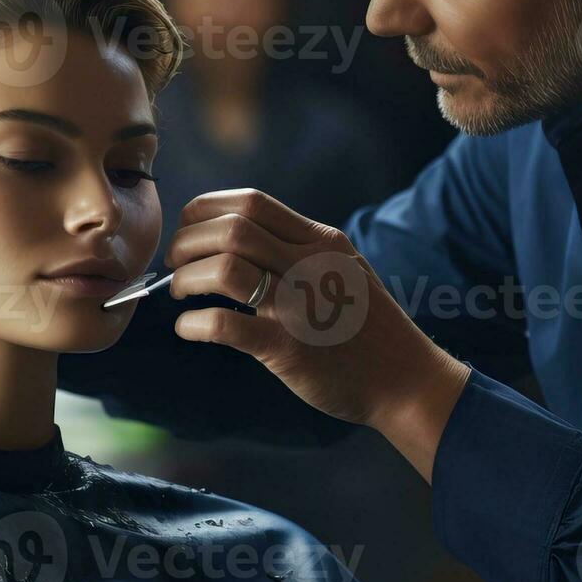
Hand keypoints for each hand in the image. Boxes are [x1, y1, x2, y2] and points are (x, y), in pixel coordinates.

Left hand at [164, 189, 470, 477]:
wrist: (405, 379)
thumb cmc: (366, 327)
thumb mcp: (342, 269)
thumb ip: (298, 249)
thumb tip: (236, 240)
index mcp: (321, 241)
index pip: (252, 202)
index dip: (206, 209)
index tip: (189, 228)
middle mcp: (310, 266)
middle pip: (232, 229)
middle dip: (187, 241)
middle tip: (176, 263)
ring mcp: (300, 307)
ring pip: (225, 268)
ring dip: (187, 277)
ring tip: (180, 292)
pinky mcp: (289, 349)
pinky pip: (225, 325)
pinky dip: (194, 324)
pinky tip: (188, 329)